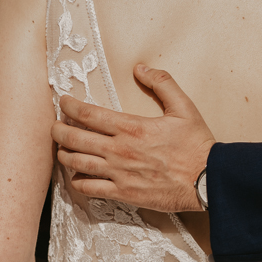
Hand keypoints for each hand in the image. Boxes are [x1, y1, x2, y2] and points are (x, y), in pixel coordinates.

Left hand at [51, 65, 214, 211]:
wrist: (208, 180)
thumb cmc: (196, 145)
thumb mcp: (183, 107)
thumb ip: (162, 83)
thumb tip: (140, 67)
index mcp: (131, 127)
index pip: (89, 113)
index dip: (69, 106)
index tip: (63, 102)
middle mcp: (119, 150)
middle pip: (75, 138)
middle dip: (58, 131)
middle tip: (54, 127)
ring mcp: (119, 173)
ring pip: (77, 163)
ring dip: (64, 155)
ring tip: (62, 150)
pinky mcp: (123, 193)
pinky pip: (90, 188)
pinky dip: (77, 182)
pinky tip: (76, 177)